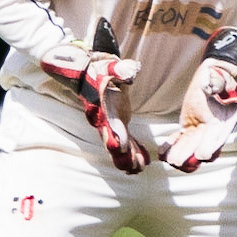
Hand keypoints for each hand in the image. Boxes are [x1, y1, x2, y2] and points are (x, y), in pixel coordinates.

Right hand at [41, 41, 149, 172]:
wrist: (92, 72)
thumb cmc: (102, 70)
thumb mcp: (111, 67)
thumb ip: (120, 70)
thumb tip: (130, 71)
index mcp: (103, 108)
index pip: (108, 124)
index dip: (113, 135)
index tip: (120, 147)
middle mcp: (105, 120)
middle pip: (113, 141)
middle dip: (121, 155)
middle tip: (131, 167)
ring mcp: (111, 124)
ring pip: (119, 145)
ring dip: (128, 158)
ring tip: (139, 169)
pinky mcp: (118, 124)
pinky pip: (126, 141)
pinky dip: (134, 151)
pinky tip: (143, 162)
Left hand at [159, 26, 236, 172]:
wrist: (216, 76)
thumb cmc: (219, 76)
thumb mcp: (219, 77)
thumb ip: (216, 83)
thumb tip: (213, 84)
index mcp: (225, 117)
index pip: (218, 135)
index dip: (211, 145)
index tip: (203, 155)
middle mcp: (215, 126)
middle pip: (203, 145)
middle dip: (191, 155)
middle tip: (180, 162)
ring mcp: (202, 128)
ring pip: (191, 145)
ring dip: (181, 153)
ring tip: (171, 159)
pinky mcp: (191, 126)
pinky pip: (182, 138)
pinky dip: (173, 145)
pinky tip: (163, 152)